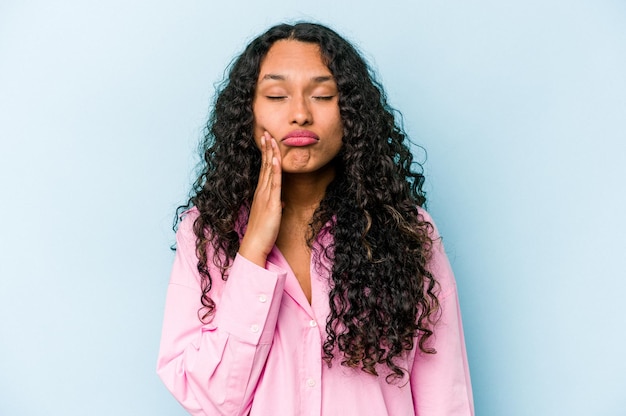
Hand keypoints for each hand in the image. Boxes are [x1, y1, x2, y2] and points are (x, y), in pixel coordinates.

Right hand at [239, 132, 282, 266]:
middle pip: (265, 165)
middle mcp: (262, 191)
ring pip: (269, 170)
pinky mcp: (271, 203)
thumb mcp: (271, 216)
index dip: (266, 153)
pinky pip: (274, 184)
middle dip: (266, 148)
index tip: (266, 140)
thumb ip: (275, 206)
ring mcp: (266, 196)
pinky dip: (274, 170)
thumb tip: (281, 203)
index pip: (264, 168)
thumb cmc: (262, 232)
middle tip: (266, 132)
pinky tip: (275, 159)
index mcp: (261, 193)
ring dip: (270, 153)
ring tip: (270, 138)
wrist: (255, 244)